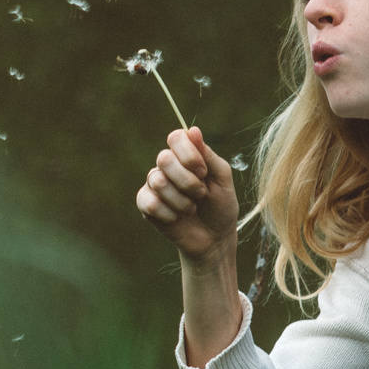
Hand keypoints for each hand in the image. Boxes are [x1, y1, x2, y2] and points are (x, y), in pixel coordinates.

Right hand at [135, 126, 240, 266]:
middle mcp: (167, 166)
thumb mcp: (222, 179)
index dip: (188, 154)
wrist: (214, 239)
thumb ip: (208, 155)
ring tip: (192, 208)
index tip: (203, 172)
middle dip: (187, 180)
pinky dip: (169, 213)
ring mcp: (154, 184)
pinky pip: (149, 202)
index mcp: (186, 155)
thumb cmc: (220, 206)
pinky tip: (177, 218)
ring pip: (157, 181)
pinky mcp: (146, 204)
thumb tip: (193, 130)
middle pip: (164, 158)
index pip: (175, 137)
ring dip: (181, 200)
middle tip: (201, 194)